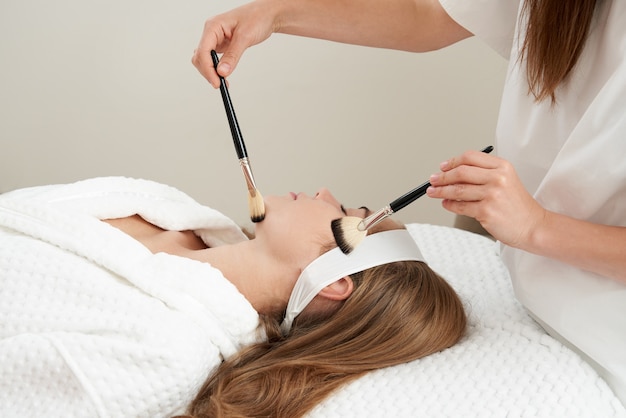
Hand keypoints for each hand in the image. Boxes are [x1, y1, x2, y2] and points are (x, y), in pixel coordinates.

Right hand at [192, 1, 277, 87]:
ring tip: (223, 81)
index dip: (207, 69)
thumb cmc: (257, 17)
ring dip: (211, 71)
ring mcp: (216, 39)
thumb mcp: (245, 37)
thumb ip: (233, 55)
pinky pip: (214, 59)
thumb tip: (222, 72)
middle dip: (208, 72)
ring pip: (205, 60)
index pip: (203, 51)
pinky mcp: (222, 45)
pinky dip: (216, 69)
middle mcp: (212, 32)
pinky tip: (223, 75)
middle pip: (200, 57)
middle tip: (219, 84)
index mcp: (213, 26)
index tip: (216, 82)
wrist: (267, 15)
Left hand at [426, 150, 545, 248]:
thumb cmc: (518, 206)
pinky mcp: (486, 211)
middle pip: (461, 171)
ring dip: (441, 191)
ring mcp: (492, 195)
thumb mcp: (506, 181)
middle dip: (442, 176)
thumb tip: (452, 173)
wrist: (533, 226)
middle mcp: (498, 178)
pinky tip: (446, 203)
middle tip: (433, 180)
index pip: (470, 157)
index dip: (452, 161)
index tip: (442, 167)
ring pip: (457, 189)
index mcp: (502, 167)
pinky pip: (460, 206)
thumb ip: (483, 174)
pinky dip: (449, 204)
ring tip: (433, 192)